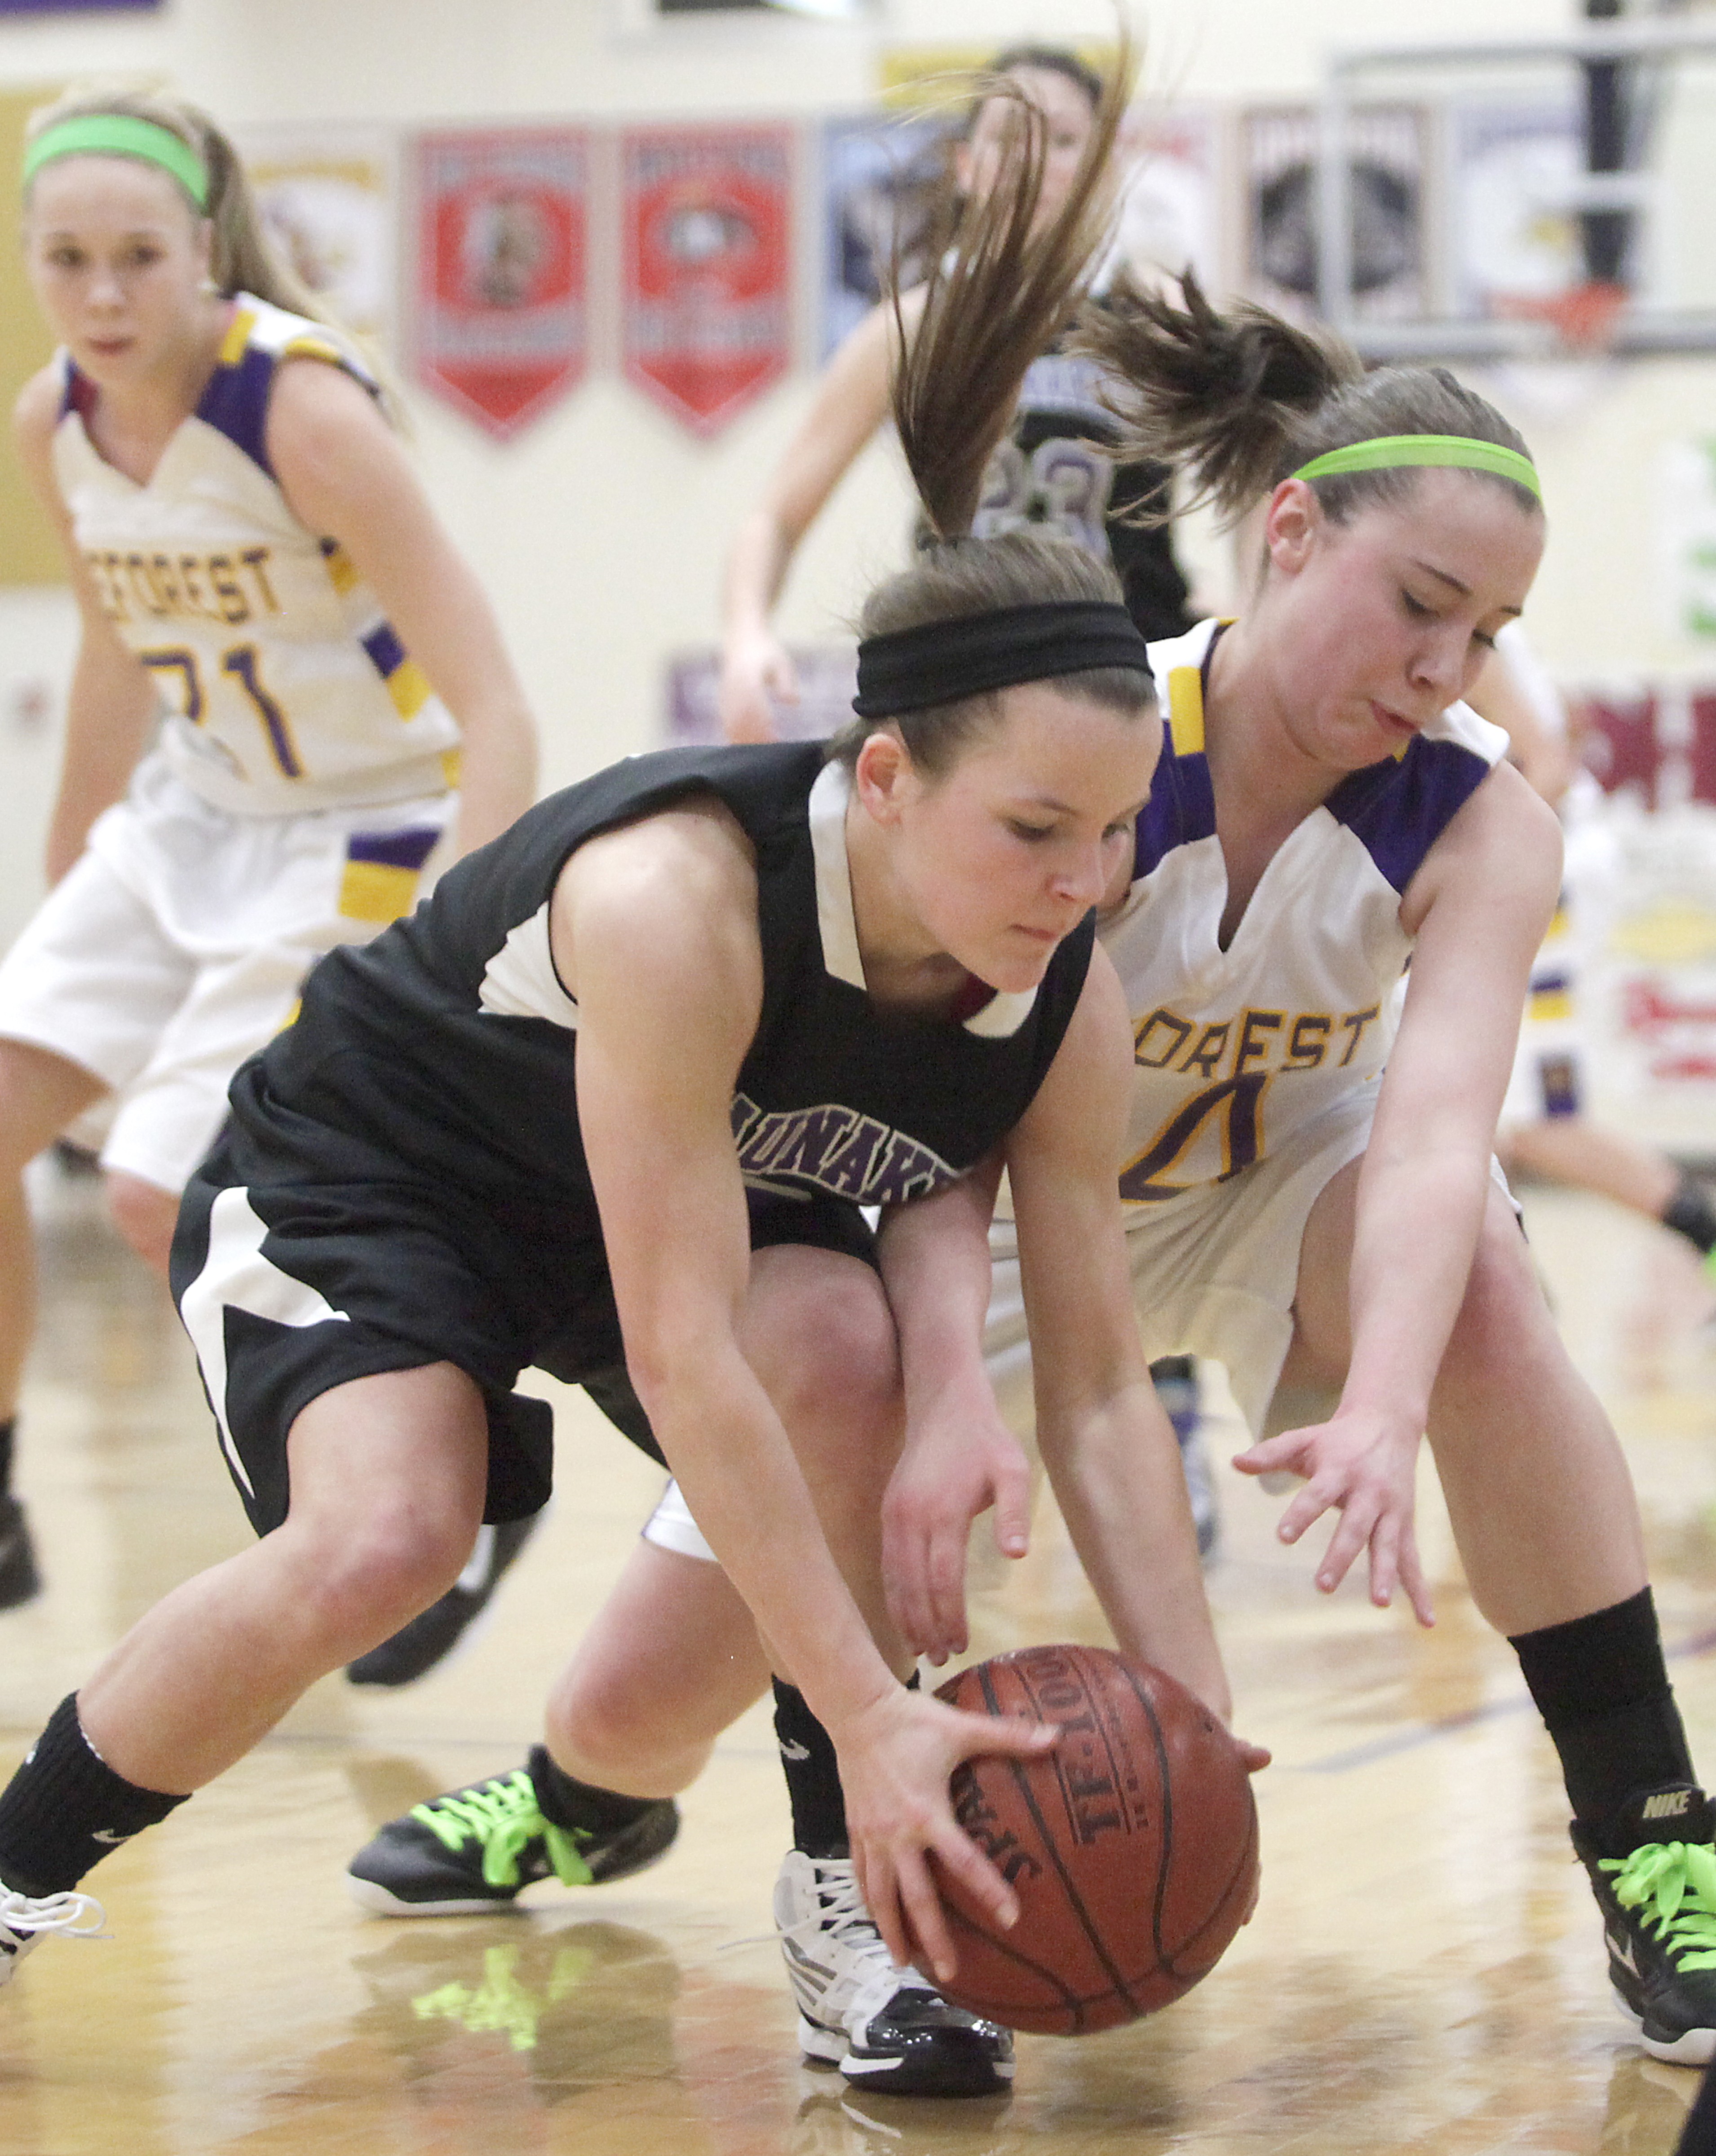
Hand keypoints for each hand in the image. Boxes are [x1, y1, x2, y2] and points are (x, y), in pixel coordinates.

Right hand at [719, 630, 797, 742]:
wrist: (741, 638)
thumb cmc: (766, 651)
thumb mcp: (781, 662)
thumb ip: (786, 683)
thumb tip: (794, 702)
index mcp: (748, 679)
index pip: (756, 709)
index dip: (764, 727)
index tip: (775, 741)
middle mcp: (734, 688)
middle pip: (742, 721)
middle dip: (754, 739)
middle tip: (768, 753)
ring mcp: (725, 694)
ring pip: (731, 723)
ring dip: (743, 740)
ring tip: (756, 753)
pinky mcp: (722, 699)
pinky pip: (725, 721)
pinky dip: (733, 735)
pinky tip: (742, 746)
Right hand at [835, 1684, 1059, 1982]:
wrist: (857, 1709)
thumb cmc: (913, 1720)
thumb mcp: (963, 1728)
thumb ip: (1009, 1736)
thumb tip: (1057, 1736)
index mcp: (926, 1812)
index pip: (963, 1861)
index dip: (988, 1890)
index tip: (1011, 1919)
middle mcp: (896, 1833)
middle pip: (915, 1896)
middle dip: (932, 1937)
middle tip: (950, 1972)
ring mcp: (871, 1835)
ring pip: (880, 1895)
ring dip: (891, 1930)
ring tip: (902, 1963)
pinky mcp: (854, 1830)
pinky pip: (860, 1874)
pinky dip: (868, 1901)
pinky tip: (877, 1919)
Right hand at [881, 1415, 1033, 1664]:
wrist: (944, 1404)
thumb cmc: (986, 1441)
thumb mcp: (1013, 1470)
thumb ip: (1014, 1513)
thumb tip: (1017, 1556)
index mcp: (942, 1512)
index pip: (942, 1580)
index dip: (950, 1617)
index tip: (962, 1644)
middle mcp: (910, 1518)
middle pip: (912, 1587)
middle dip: (925, 1627)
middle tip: (941, 1659)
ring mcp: (894, 1516)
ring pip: (893, 1578)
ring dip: (904, 1617)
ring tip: (921, 1649)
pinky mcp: (888, 1513)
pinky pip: (886, 1563)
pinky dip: (893, 1594)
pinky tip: (904, 1614)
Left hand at [1232, 1407, 1433, 1626]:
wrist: (1388, 1423)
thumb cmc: (1336, 1438)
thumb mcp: (1303, 1439)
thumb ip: (1270, 1453)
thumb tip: (1235, 1462)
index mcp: (1340, 1471)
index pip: (1317, 1495)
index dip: (1300, 1515)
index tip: (1282, 1537)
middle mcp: (1369, 1492)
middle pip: (1354, 1527)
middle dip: (1340, 1556)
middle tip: (1322, 1585)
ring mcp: (1391, 1510)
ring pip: (1388, 1545)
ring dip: (1384, 1574)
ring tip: (1378, 1603)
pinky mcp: (1405, 1524)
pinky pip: (1413, 1561)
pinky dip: (1420, 1591)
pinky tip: (1426, 1621)